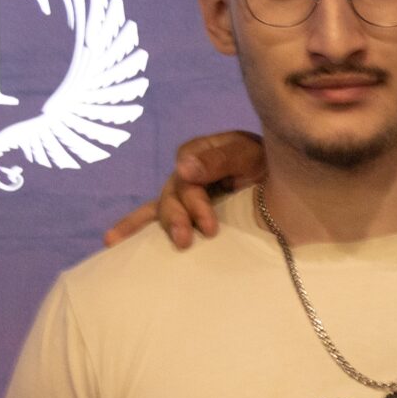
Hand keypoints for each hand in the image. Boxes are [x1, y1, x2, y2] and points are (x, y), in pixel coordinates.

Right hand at [101, 130, 266, 248]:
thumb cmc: (266, 160)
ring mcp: (184, 193)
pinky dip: (134, 228)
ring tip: (155, 245)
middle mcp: (186, 173)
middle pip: (172, 196)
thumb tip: (182, 168)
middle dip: (178, 219)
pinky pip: (155, 218)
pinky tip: (111, 241)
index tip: (209, 226)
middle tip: (186, 240)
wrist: (284, 177)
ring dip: (161, 227)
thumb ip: (219, 158)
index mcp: (198, 154)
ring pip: (162, 209)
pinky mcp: (187, 212)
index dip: (194, 203)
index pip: (186, 177)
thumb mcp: (249, 153)